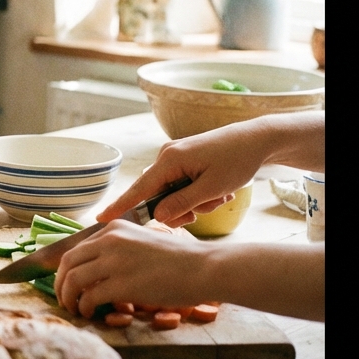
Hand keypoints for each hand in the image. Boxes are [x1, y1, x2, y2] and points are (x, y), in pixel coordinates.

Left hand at [54, 221, 208, 317]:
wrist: (203, 267)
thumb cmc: (179, 260)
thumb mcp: (143, 242)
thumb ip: (120, 249)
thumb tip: (100, 269)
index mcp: (114, 228)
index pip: (77, 248)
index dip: (66, 269)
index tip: (67, 282)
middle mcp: (110, 240)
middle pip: (67, 262)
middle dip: (60, 283)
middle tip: (63, 298)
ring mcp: (114, 261)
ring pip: (72, 279)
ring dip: (68, 297)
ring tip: (73, 308)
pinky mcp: (121, 284)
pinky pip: (89, 296)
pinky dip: (84, 307)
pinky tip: (89, 313)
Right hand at [96, 119, 275, 226]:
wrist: (257, 139)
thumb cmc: (237, 161)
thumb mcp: (211, 188)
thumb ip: (182, 203)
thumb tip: (157, 216)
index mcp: (169, 160)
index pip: (138, 190)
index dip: (120, 207)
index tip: (100, 219)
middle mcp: (166, 157)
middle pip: (158, 196)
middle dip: (182, 208)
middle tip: (208, 206)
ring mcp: (175, 159)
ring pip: (174, 195)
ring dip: (196, 202)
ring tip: (219, 195)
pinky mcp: (184, 162)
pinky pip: (182, 187)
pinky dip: (199, 194)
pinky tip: (219, 189)